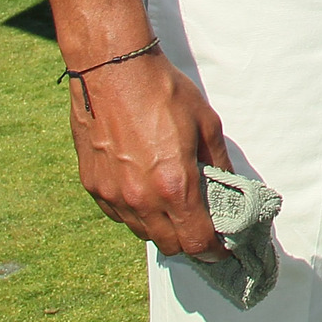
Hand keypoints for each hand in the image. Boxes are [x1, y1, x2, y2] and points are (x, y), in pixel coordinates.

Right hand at [70, 48, 232, 257]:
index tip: (222, 246)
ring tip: (175, 207)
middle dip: (190, 242)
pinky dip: (136, 212)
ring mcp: (113, 196)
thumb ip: (218, 163)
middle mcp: (140, 200)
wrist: (113, 72)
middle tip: (202, 227)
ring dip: (162, 228)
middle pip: (169, 244)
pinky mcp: (93, 186)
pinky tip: (147, 191)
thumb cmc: (163, 93)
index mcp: (174, 186)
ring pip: (142, 232)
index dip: (213, 249)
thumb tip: (228, 188)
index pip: (195, 241)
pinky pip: (119, 214)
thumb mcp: (206, 124)